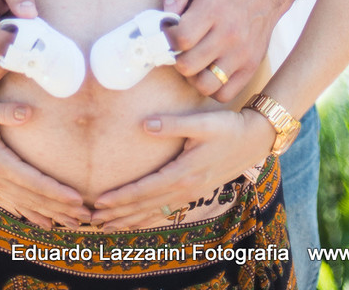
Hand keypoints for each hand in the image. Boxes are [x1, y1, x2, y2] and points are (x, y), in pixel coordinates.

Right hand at [0, 94, 91, 228]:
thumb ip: (4, 111)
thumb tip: (28, 112)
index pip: (32, 181)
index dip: (56, 192)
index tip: (77, 199)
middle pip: (32, 198)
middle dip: (60, 208)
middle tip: (85, 217)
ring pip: (24, 203)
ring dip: (49, 213)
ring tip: (72, 222)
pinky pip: (13, 201)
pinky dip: (30, 212)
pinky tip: (44, 221)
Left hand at [91, 108, 272, 228]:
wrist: (254, 139)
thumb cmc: (228, 127)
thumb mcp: (202, 122)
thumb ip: (172, 124)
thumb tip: (144, 124)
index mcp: (184, 173)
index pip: (145, 189)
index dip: (121, 197)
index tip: (100, 202)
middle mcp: (186, 188)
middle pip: (146, 206)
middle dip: (119, 214)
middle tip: (93, 220)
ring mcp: (191, 192)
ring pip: (155, 211)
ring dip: (131, 219)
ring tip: (109, 226)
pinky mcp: (195, 190)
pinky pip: (166, 209)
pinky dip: (148, 216)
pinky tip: (138, 219)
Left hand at [162, 0, 280, 101]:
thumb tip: (166, 16)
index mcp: (213, 11)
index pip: (181, 39)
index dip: (168, 38)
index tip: (171, 32)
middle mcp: (228, 35)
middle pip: (188, 65)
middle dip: (177, 57)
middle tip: (181, 48)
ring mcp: (241, 55)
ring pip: (204, 85)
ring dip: (193, 76)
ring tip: (194, 61)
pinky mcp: (250, 68)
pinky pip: (224, 94)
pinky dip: (212, 88)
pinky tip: (209, 71)